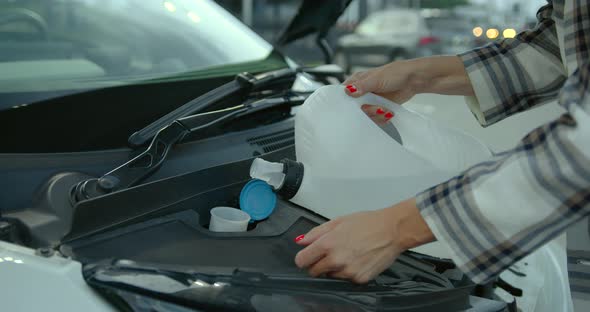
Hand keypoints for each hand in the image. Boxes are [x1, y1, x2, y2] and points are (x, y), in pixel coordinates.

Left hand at [294, 198, 434, 283]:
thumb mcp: (338, 221)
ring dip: (334, 268)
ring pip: (330, 276)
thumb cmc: (368, 223)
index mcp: (328, 244)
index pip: (302, 261)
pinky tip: (358, 259)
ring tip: (348, 253)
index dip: (304, 258)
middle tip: (330, 253)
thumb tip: (301, 242)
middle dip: (318, 263)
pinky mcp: (359, 279)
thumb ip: (316, 233)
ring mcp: (348, 272)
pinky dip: (349, 272)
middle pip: (314, 271)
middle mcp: (336, 260)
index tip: (308, 256)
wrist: (392, 231)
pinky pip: (346, 279)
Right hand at [343, 61, 419, 124]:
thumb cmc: (396, 73)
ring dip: (376, 115)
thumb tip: (347, 91)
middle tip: (376, 108)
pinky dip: (381, 118)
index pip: (344, 93)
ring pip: (365, 115)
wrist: (413, 80)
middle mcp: (362, 92)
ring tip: (385, 110)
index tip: (354, 106)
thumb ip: (362, 86)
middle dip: (366, 110)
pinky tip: (388, 112)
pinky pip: (375, 118)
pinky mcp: (379, 108)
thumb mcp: (377, 79)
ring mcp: (371, 101)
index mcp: (357, 81)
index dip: (346, 101)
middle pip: (355, 108)